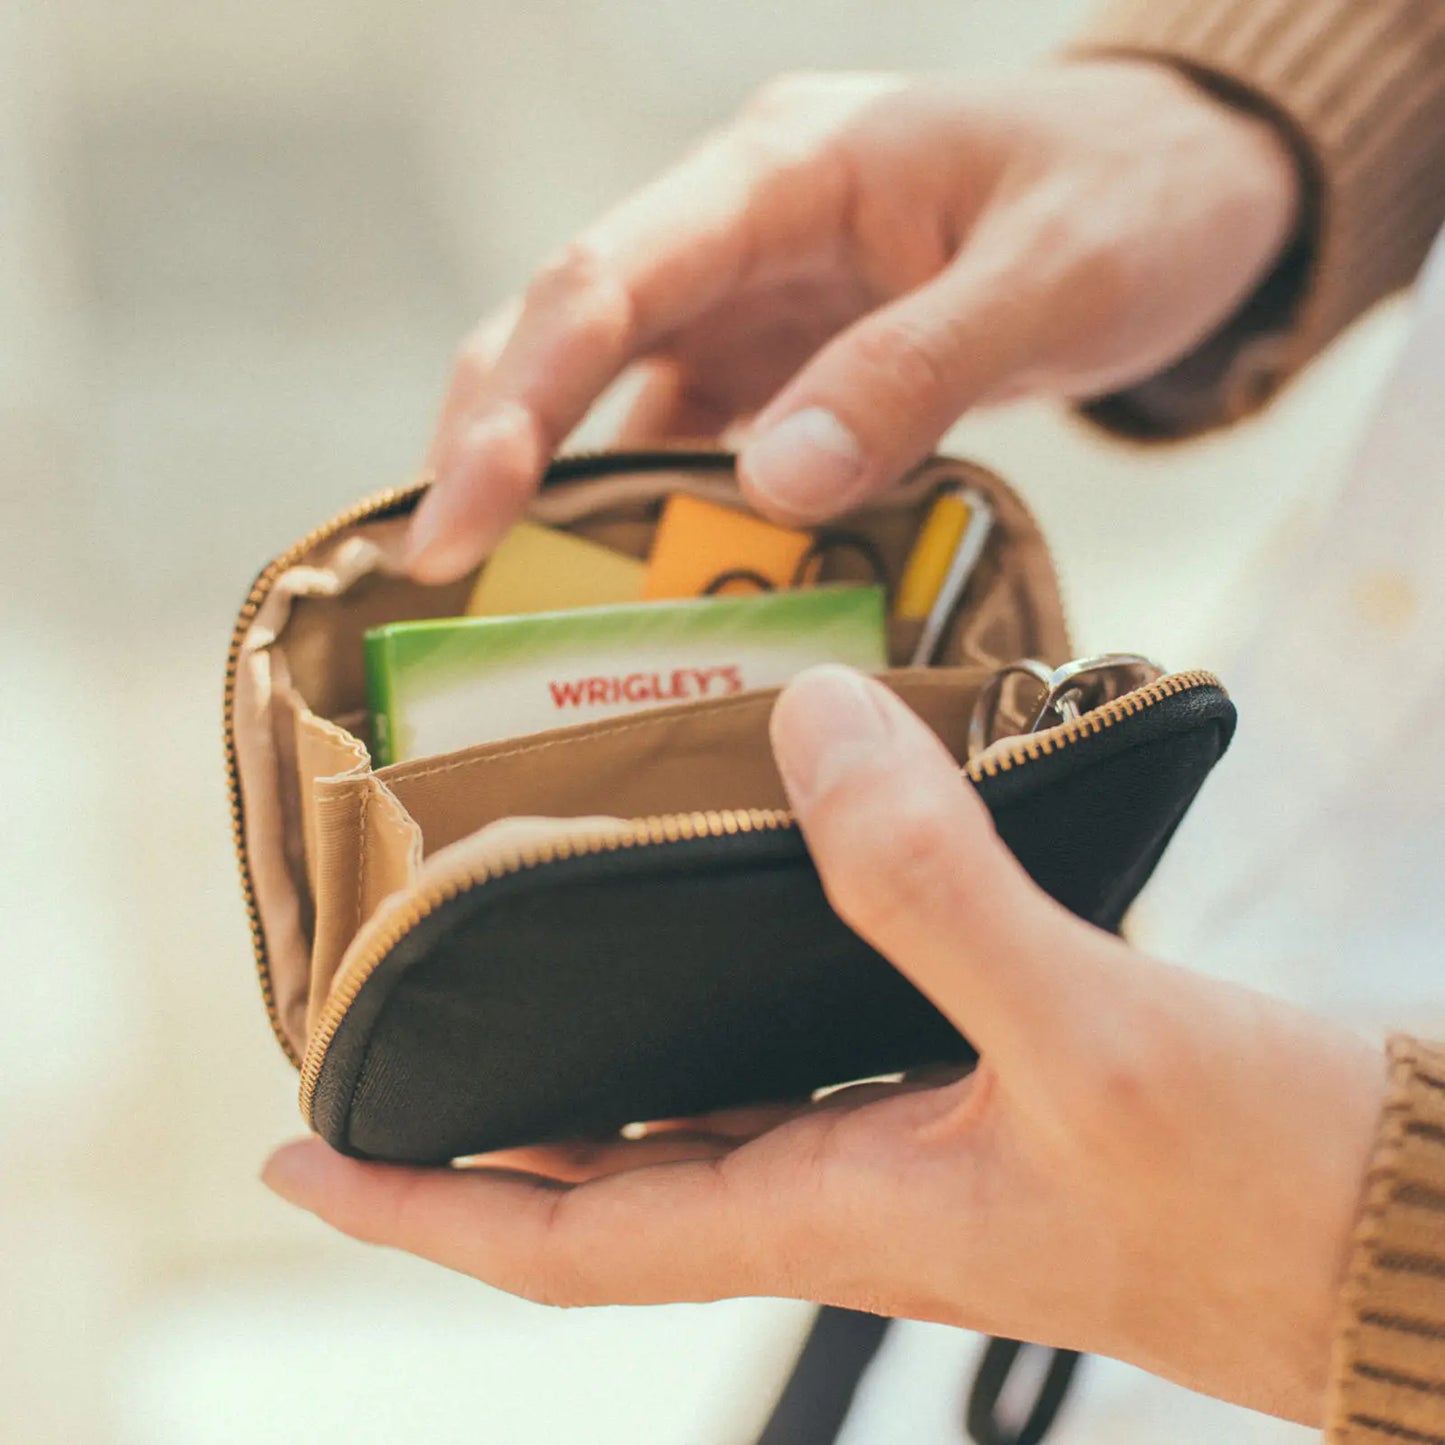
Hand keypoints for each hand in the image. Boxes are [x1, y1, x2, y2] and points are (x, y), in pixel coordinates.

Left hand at [265, 666, 1383, 1425]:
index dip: (414, 1209)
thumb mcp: (1086, 1034)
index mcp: (826, 1212)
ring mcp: (912, 1148)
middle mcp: (845, 1188)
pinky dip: (753, 981)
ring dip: (610, 1044)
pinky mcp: (982, 1097)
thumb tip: (806, 733)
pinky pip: (816, 1040)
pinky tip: (761, 897)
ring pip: (707, 1100)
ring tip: (542, 940)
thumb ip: (932, 887)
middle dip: (485, 1117)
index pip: (556, 1239)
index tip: (293, 1151)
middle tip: (398, 1017)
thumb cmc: (1262, 1192)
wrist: (1403, 1245)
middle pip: (607, 1170)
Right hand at [406, 61, 1299, 581]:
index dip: (513, 402)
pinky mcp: (790, 363)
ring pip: (618, 397)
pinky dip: (665, 518)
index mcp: (779, 172)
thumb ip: (914, 370)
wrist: (1191, 189)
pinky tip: (647, 597)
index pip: (602, 281)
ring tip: (519, 612)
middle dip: (493, 450)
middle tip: (444, 577)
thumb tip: (773, 487)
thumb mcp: (1049, 274)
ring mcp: (760, 301)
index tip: (458, 520)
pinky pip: (697, 444)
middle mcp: (742, 232)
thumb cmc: (1133, 200)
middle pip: (570, 335)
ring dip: (569, 498)